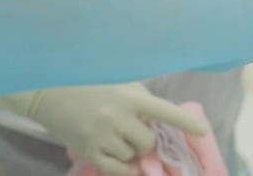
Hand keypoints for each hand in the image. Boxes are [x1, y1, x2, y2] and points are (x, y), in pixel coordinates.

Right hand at [0, 83, 207, 175]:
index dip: (185, 122)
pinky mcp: (87, 150)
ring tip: (115, 138)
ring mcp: (101, 135)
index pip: (164, 110)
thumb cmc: (91, 85)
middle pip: (147, 142)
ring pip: (131, 157)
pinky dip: (123, 168)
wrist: (50, 92)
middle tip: (133, 132)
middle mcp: (117, 116)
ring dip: (129, 152)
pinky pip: (116, 169)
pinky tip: (121, 160)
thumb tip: (164, 123)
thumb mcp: (120, 85)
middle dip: (145, 141)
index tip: (202, 131)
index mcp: (129, 96)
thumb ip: (142, 102)